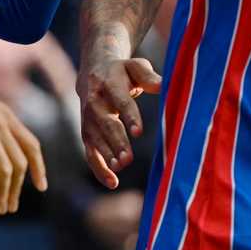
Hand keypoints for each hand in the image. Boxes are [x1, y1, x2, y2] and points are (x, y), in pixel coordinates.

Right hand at [0, 64, 46, 214]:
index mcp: (5, 114)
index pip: (31, 144)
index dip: (39, 167)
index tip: (41, 185)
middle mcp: (0, 123)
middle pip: (20, 162)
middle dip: (18, 188)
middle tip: (12, 205)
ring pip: (6, 170)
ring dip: (5, 193)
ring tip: (1, 208)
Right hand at [77, 56, 160, 188]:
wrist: (94, 71)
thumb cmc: (123, 72)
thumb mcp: (135, 67)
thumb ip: (148, 76)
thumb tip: (163, 85)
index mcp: (109, 83)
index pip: (120, 101)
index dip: (129, 116)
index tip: (139, 132)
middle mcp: (94, 102)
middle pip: (105, 123)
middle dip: (116, 141)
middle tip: (127, 159)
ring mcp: (87, 119)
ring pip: (96, 139)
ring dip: (107, 155)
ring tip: (120, 169)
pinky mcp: (86, 133)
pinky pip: (90, 153)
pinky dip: (99, 168)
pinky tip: (112, 182)